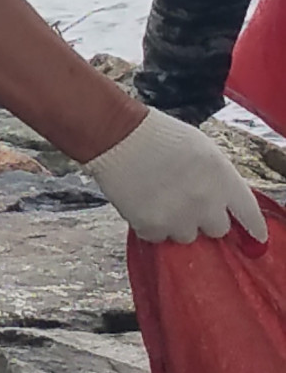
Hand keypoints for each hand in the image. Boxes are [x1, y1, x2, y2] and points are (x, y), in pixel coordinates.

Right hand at [84, 109, 267, 244]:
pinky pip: (158, 237)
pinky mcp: (152, 226)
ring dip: (177, 223)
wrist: (117, 135)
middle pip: (218, 229)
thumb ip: (218, 177)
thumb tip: (220, 200)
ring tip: (160, 203)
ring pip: (187, 236)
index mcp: (223, 179)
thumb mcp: (202, 149)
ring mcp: (179, 217)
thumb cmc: (158, 134)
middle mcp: (207, 202)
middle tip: (188, 205)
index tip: (255, 237)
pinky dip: (151, 226)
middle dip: (205, 219)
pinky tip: (142, 206)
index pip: (249, 213)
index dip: (254, 228)